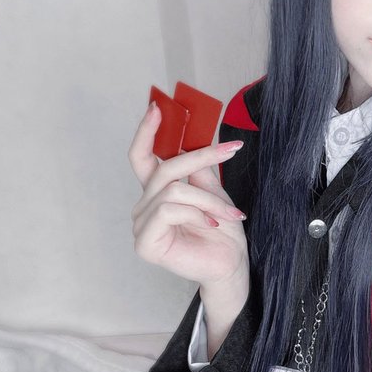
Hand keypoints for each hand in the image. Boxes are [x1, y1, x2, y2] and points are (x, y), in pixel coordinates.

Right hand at [128, 101, 250, 291]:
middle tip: (230, 149)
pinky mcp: (145, 242)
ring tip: (227, 214)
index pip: (142, 157)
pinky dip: (196, 213)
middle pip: (165, 168)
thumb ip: (198, 168)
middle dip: (201, 157)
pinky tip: (211, 225)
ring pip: (173, 189)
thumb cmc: (221, 233)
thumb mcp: (213, 191)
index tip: (157, 107)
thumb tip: (194, 139)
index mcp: (156, 192)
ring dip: (208, 199)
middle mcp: (144, 206)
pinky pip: (169, 209)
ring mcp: (141, 225)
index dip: (146, 131)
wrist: (230, 264)